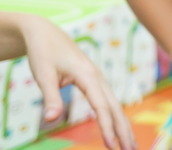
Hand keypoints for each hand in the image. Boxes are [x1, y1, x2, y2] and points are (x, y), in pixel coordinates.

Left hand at [18, 15, 136, 149]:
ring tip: (128, 145)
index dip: (107, 127)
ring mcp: (97, 78)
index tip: (111, 147)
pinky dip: (114, 117)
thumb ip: (50, 97)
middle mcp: (97, 77)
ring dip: (122, 125)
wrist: (44, 32)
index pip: (102, 106)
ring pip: (115, 105)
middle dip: (124, 130)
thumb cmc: (43, 51)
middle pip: (116, 107)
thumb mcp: (43, 74)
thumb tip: (50, 120)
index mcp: (88, 75)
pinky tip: (115, 128)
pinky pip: (108, 101)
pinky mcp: (93, 81)